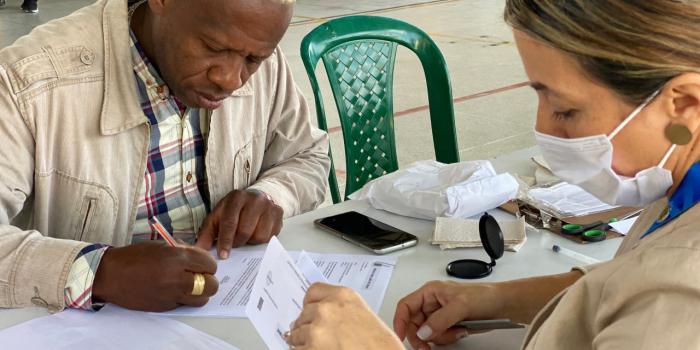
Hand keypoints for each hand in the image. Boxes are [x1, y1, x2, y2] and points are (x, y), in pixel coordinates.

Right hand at [92, 241, 218, 311]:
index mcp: (176, 258)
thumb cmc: (134, 257)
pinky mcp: (163, 306)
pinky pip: (184, 304)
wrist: (110, 275)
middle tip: (201, 275)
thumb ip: (183, 253)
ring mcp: (170, 294)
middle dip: (209, 280)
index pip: (209, 264)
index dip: (208, 263)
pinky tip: (174, 290)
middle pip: (210, 285)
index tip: (203, 263)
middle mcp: (176, 278)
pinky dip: (184, 298)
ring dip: (200, 292)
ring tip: (190, 285)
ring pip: (201, 299)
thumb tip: (199, 259)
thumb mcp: (162, 247)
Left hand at [195, 189, 282, 258]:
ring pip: (260, 236)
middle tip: (235, 244)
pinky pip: (271, 236)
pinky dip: (262, 239)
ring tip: (246, 236)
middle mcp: (255, 199)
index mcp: (236, 197)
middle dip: (238, 242)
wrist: (255, 197)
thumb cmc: (233, 210)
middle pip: (246, 230)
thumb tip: (199, 250)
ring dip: (251, 241)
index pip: (230, 222)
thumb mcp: (218, 216)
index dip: (226, 241)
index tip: (223, 255)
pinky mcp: (279, 213)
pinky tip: (256, 233)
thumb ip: (207, 233)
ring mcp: (270, 206)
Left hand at [286, 284, 403, 349]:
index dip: (311, 305)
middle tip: (318, 337)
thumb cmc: (380, 344)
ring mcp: (316, 329)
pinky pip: (296, 349)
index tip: (311, 311)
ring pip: (296, 333)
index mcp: (343, 296)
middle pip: (303, 313)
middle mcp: (327, 309)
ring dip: (303, 341)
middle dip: (308, 325)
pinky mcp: (310, 348)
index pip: (313, 292)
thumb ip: (341, 309)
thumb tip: (323, 315)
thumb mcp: (363, 315)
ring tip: (321, 347)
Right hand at [394, 281, 503, 349]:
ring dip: (440, 337)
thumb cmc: (483, 295)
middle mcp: (432, 303)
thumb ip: (440, 320)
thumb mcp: (460, 305)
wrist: (502, 304)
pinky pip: (440, 337)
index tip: (401, 336)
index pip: (406, 306)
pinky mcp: (448, 324)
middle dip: (422, 335)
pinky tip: (460, 331)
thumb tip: (423, 332)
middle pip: (414, 324)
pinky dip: (449, 338)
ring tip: (456, 330)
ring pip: (427, 333)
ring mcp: (440, 315)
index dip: (400, 321)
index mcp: (430, 292)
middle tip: (427, 346)